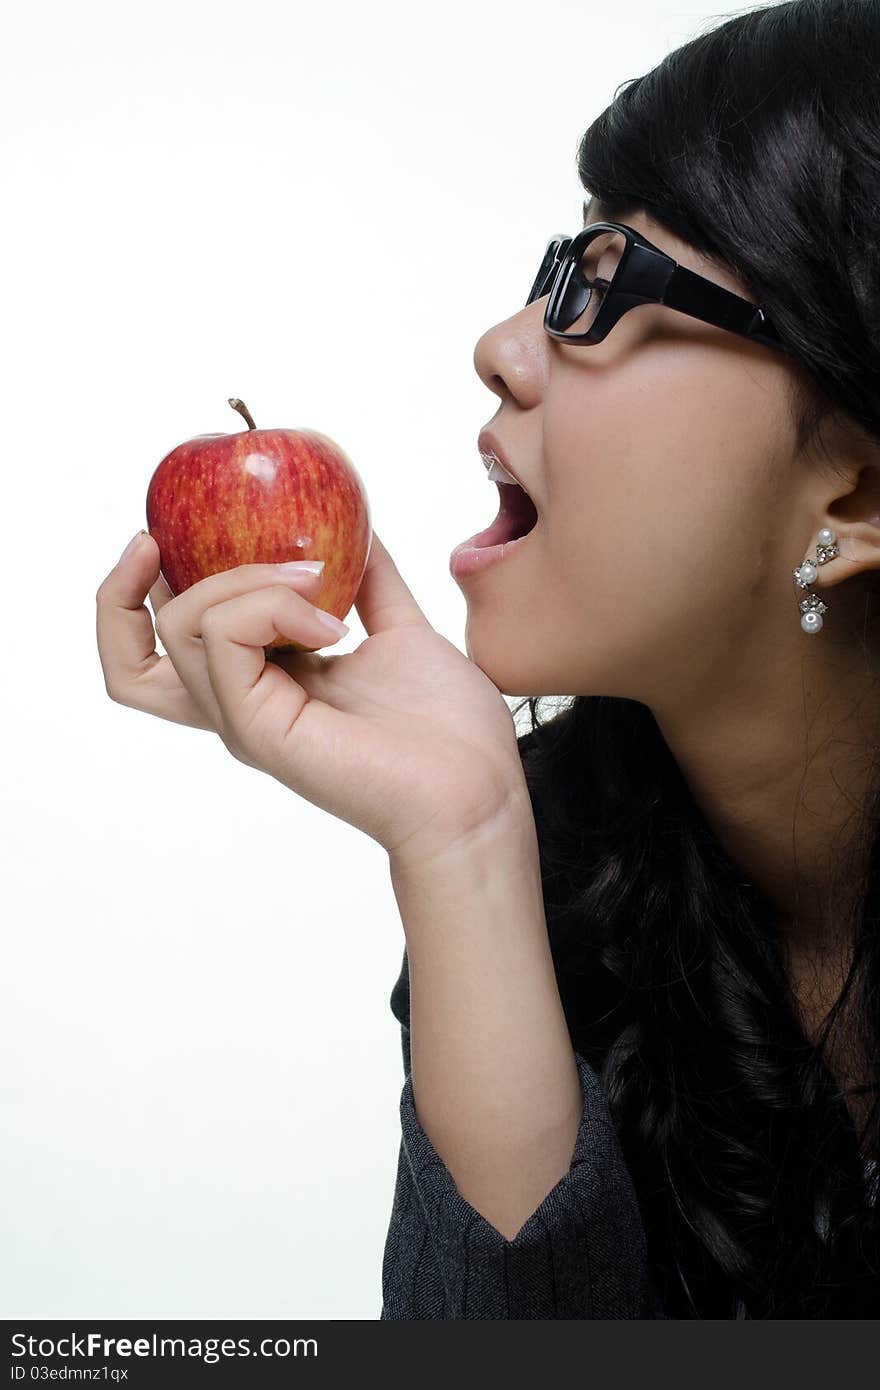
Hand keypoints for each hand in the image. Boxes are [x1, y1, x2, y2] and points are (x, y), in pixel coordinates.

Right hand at [96, 530, 532, 861]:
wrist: (478, 791)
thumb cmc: (449, 732)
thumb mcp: (404, 632)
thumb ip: (373, 583)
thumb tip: (358, 527)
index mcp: (263, 682)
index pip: (166, 643)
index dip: (141, 589)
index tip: (164, 532)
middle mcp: (239, 702)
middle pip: (132, 656)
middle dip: (127, 587)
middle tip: (161, 539)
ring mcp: (244, 718)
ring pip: (178, 627)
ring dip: (240, 579)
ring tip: (316, 584)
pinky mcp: (259, 728)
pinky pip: (222, 639)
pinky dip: (266, 605)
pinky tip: (329, 623)